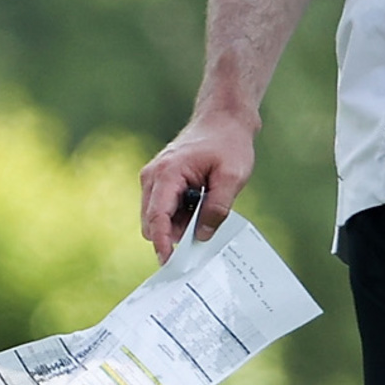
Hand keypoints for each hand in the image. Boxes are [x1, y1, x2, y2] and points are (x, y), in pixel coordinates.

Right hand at [138, 113, 257, 262]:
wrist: (223, 120)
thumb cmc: (228, 144)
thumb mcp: (232, 177)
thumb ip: (217, 208)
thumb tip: (202, 236)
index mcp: (167, 173)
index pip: (157, 217)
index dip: (162, 243)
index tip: (170, 264)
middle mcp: (153, 176)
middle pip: (152, 222)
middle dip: (173, 235)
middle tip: (204, 233)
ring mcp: (153, 178)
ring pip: (156, 218)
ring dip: (178, 224)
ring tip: (206, 210)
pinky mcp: (159, 182)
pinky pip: (162, 210)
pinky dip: (179, 216)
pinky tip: (200, 206)